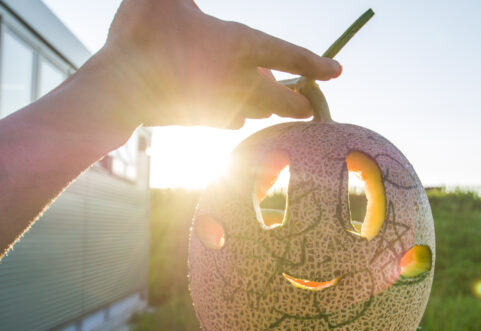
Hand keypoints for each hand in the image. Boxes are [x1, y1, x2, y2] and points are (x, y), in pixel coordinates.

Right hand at [90, 0, 341, 128]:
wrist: (119, 88)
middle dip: (301, 103)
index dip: (317, 64)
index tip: (337, 71)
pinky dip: (241, 114)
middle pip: (285, 99)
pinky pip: (235, 120)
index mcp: (238, 45)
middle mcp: (241, 80)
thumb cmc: (141, 34)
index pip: (290, 55)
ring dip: (271, 106)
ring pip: (262, 111)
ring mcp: (226, 105)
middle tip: (309, 105)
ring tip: (276, 101)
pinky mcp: (209, 122)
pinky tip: (238, 109)